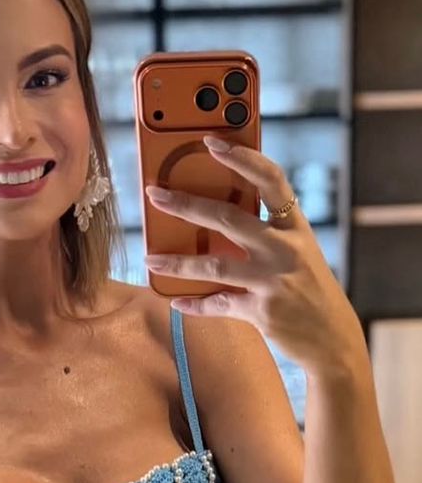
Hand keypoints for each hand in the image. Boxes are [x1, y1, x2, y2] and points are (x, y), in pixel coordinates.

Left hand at [145, 135, 364, 373]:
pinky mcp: (263, 312)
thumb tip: (215, 224)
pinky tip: (176, 302)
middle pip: (229, 218)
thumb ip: (268, 237)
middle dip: (186, 204)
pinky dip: (195, 305)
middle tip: (155, 195)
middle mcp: (286, 249)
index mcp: (296, 228)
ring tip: (151, 259)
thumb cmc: (310, 293)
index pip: (271, 180)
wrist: (333, 339)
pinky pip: (219, 304)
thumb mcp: (299, 255)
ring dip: (177, 263)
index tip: (212, 143)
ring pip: (214, 265)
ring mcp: (274, 281)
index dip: (242, 158)